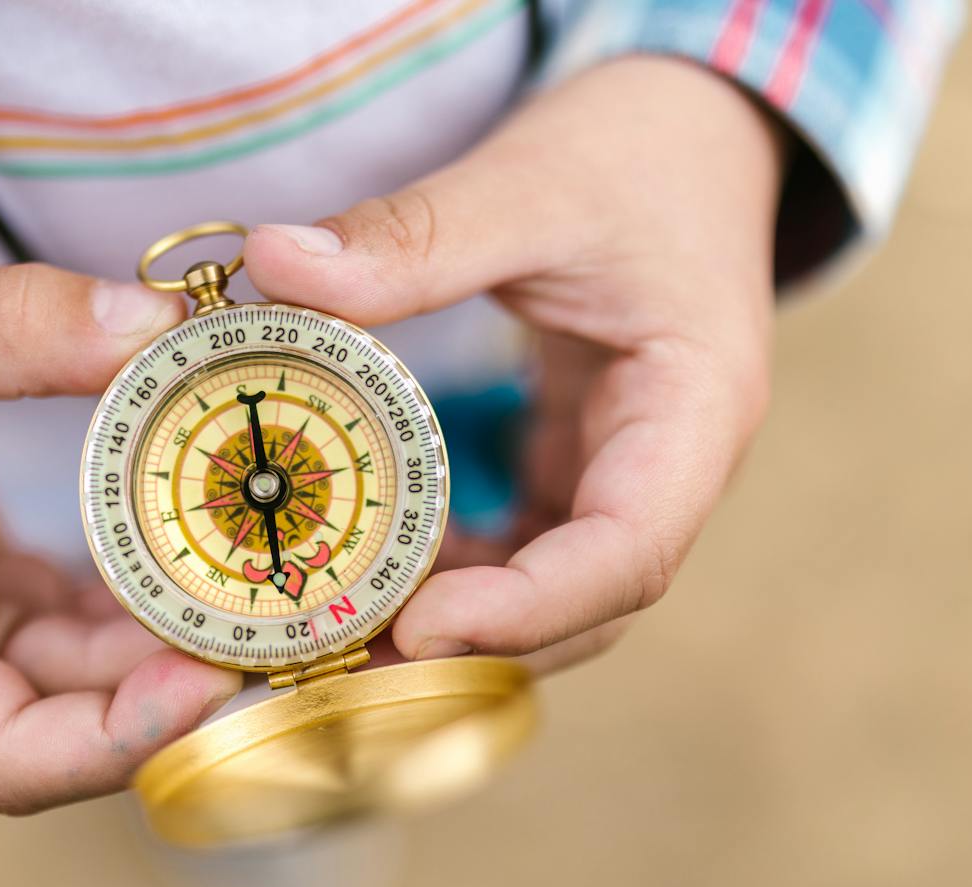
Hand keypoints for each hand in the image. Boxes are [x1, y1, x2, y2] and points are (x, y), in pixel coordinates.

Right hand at [0, 220, 240, 811]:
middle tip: (280, 635)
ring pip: (79, 686)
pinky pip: (74, 634)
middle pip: (61, 736)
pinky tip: (207, 561)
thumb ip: (10, 326)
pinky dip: (139, 609)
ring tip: (268, 594)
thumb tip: (155, 328)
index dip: (115, 740)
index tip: (211, 678)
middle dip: (170, 698)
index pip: (3, 756)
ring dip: (168, 651)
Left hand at [244, 57, 784, 671]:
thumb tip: (276, 265)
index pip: (628, 554)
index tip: (415, 626)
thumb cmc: (640, 153)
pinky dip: (448, 580)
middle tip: (342, 666)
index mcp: (695, 413)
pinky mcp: (576, 470)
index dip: (526, 609)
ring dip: (452, 633)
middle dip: (472, 650)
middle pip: (584, 608)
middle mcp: (669, 472)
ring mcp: (622, 479)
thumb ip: (414, 235)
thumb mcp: (531, 181)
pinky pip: (517, 553)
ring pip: (548, 597)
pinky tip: (367, 578)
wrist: (691, 135)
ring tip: (334, 644)